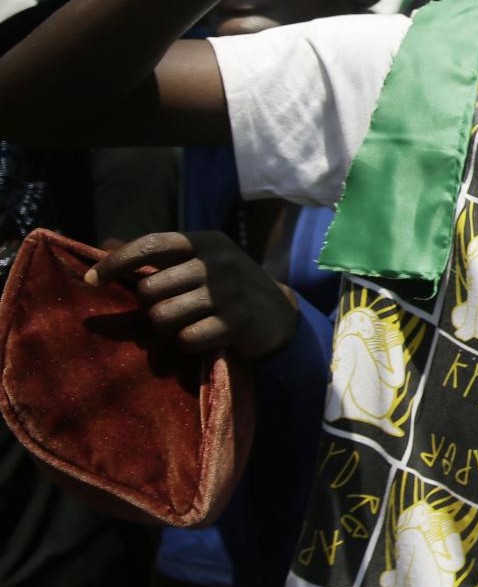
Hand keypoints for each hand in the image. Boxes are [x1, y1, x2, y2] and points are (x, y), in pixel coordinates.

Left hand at [87, 231, 298, 357]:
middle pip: (149, 289)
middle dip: (151, 306)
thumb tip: (106, 243)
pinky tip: (204, 338)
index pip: (151, 245)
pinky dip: (188, 344)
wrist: (279, 313)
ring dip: (167, 328)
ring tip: (186, 325)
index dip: (116, 262)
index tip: (90, 280)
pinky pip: (186, 339)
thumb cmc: (229, 287)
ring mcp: (229, 293)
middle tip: (170, 309)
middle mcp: (218, 263)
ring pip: (163, 317)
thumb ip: (157, 255)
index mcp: (206, 242)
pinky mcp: (237, 322)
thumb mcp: (200, 262)